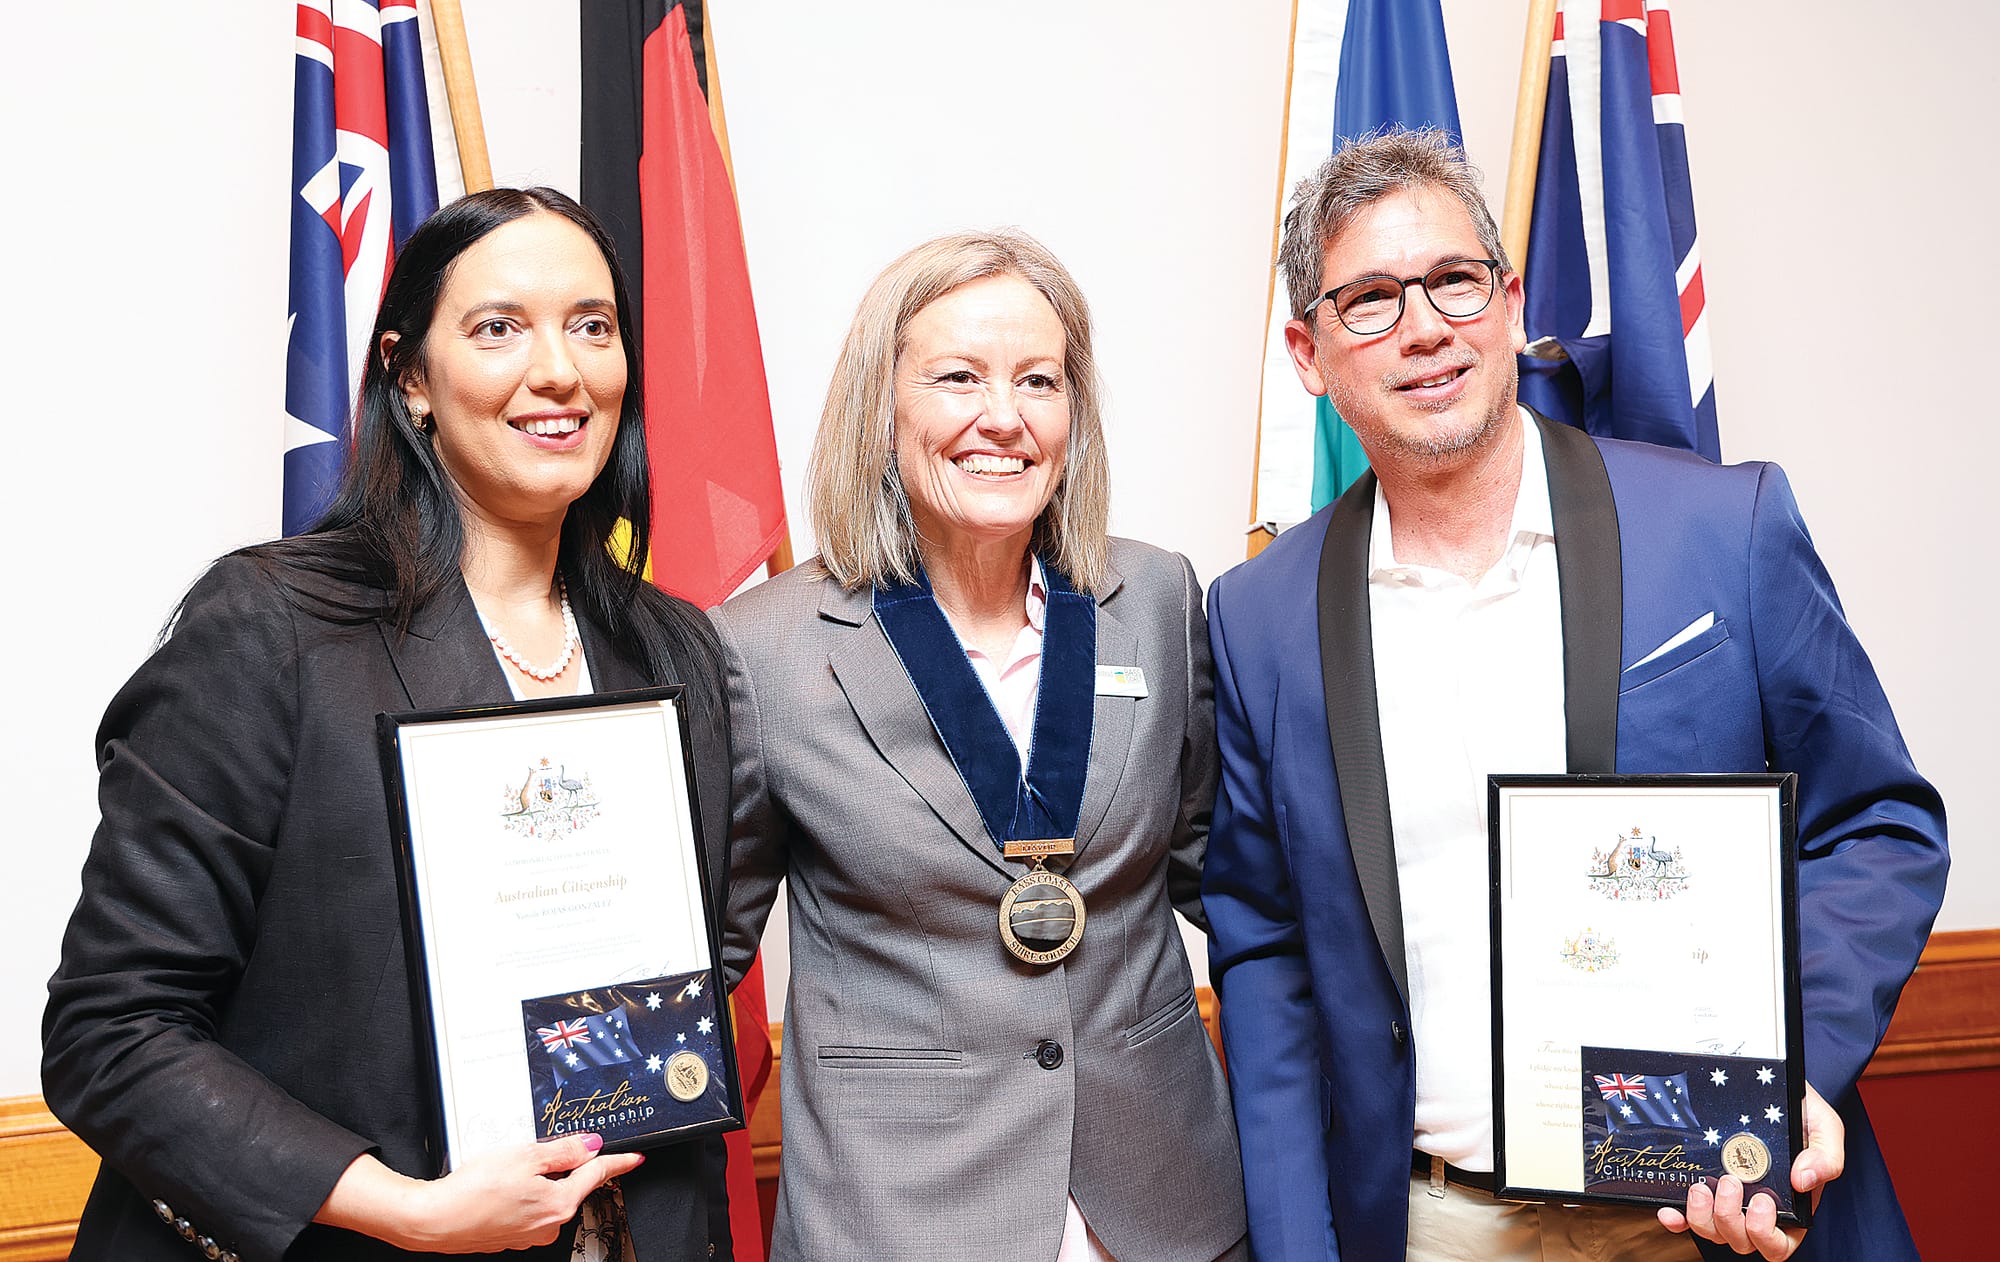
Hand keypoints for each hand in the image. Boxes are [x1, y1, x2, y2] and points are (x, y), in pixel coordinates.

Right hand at [318, 1134, 643, 1252]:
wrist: (436, 1220)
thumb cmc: (475, 1189)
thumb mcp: (525, 1156)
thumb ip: (563, 1151)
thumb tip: (590, 1145)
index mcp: (559, 1204)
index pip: (596, 1176)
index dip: (617, 1162)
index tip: (634, 1158)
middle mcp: (549, 1225)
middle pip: (570, 1186)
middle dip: (559, 1167)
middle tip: (532, 1154)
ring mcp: (529, 1235)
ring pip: (546, 1197)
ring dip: (535, 1181)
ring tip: (505, 1171)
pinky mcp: (510, 1237)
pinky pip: (526, 1209)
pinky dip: (518, 1195)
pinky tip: (497, 1187)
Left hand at [1657, 1080, 1843, 1257]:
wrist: (1768, 1086)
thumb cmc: (1800, 1114)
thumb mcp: (1824, 1129)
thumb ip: (1826, 1157)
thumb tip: (1803, 1182)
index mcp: (1791, 1208)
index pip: (1778, 1245)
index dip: (1766, 1234)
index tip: (1762, 1201)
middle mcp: (1756, 1210)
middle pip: (1741, 1241)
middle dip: (1730, 1219)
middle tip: (1729, 1181)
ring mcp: (1726, 1201)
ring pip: (1712, 1232)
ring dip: (1702, 1217)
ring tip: (1701, 1186)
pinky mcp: (1703, 1188)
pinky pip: (1685, 1218)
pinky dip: (1677, 1220)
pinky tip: (1670, 1209)